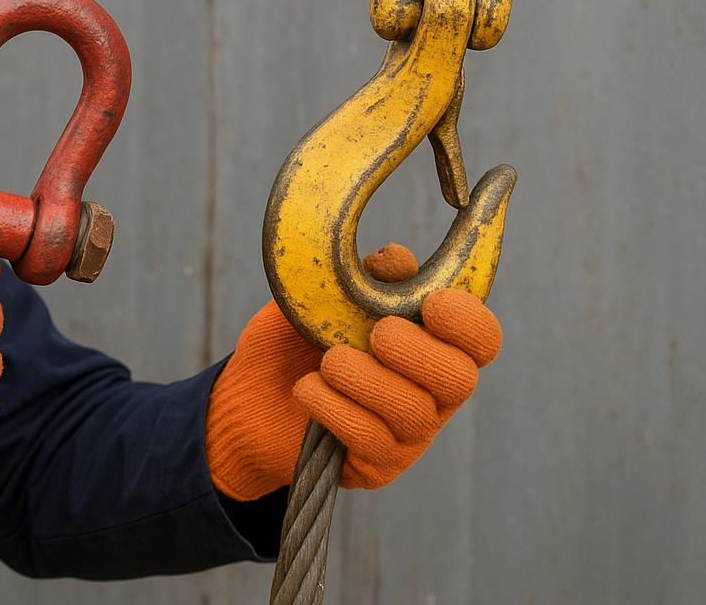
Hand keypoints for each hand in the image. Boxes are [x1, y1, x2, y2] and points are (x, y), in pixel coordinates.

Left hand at [205, 244, 501, 500]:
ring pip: (412, 412)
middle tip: (376, 335)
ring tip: (327, 363)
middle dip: (416, 352)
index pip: (481, 339)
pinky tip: (307, 389)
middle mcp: (431, 393)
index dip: (468, 321)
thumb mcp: (318, 298)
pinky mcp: (376, 466)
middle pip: (460, 379)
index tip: (432, 303)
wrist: (246, 398)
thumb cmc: (292, 343)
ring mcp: (407, 435)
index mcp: (428, 343)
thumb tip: (399, 261)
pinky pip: (370, 440)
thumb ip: (361, 277)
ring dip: (363, 378)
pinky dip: (333, 407)